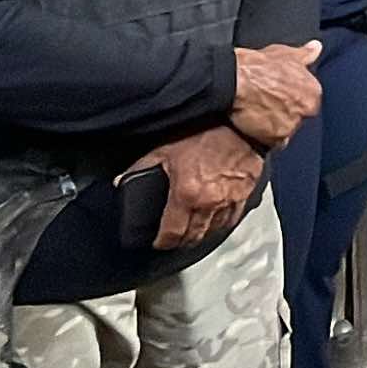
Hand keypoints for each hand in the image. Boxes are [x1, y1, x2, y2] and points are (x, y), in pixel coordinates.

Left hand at [139, 126, 263, 248]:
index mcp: (186, 195)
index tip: (158, 242)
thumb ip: (142, 166)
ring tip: (191, 230)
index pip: (172, 233)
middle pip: (193, 237)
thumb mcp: (166, 147)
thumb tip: (121, 181)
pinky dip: (220, 223)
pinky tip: (213, 220)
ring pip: (212, 231)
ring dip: (200, 233)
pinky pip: (231, 220)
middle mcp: (209, 204)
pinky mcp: (245, 197)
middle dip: (180, 241)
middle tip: (172, 238)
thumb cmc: (205, 132)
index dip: (163, 242)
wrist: (243, 125)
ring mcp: (229, 203)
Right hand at [229, 41, 321, 149]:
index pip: (307, 102)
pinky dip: (265, 136)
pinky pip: (274, 142)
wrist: (233, 80)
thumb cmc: (256, 65)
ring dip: (275, 126)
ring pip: (286, 130)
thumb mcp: (283, 54)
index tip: (278, 97)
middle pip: (298, 118)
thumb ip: (304, 54)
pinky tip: (254, 124)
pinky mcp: (277, 138)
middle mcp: (307, 109)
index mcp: (313, 90)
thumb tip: (316, 47)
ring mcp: (293, 125)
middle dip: (285, 114)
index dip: (291, 100)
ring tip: (258, 114)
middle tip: (267, 105)